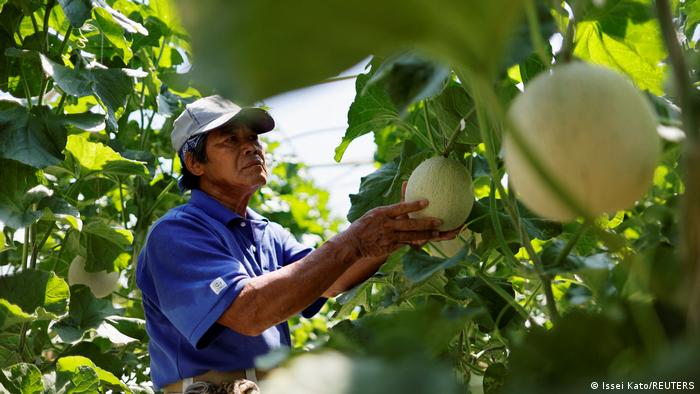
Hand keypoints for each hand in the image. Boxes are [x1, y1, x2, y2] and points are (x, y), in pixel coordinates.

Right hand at [338, 181, 461, 258]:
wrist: (354, 243)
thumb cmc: (366, 224)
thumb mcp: (376, 212)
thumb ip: (393, 205)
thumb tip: (406, 184)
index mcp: (383, 213)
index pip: (400, 208)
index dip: (414, 205)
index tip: (426, 202)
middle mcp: (387, 225)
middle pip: (410, 224)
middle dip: (426, 223)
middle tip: (439, 221)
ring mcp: (389, 238)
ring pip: (411, 236)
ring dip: (425, 235)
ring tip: (437, 233)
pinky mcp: (390, 248)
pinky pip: (405, 244)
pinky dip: (415, 242)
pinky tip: (427, 241)